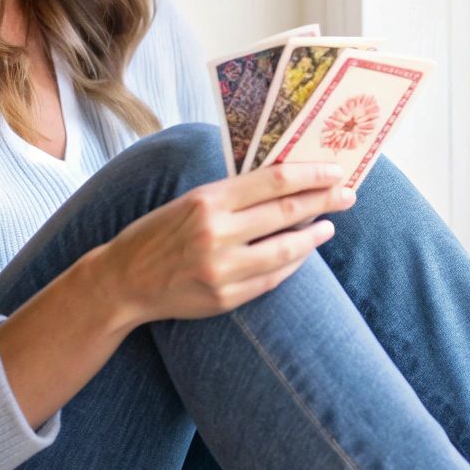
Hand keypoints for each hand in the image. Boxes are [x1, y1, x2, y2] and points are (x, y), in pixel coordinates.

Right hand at [85, 161, 357, 328]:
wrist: (122, 281)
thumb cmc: (159, 234)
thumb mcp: (191, 201)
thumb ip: (234, 194)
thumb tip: (287, 182)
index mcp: (208, 200)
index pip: (274, 181)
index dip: (311, 175)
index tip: (336, 171)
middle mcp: (216, 233)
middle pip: (287, 212)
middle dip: (324, 201)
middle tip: (348, 195)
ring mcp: (222, 269)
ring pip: (286, 249)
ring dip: (314, 236)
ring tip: (329, 226)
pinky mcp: (225, 298)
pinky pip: (272, 279)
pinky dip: (292, 263)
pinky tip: (302, 252)